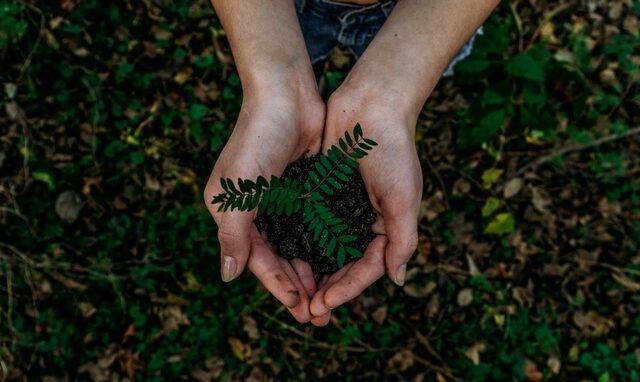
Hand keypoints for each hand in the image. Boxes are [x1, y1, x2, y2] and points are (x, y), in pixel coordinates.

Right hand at [204, 87, 330, 324]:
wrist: (286, 96)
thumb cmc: (256, 140)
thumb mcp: (237, 191)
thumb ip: (232, 235)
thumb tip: (228, 277)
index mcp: (234, 214)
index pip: (257, 260)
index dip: (278, 286)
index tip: (300, 308)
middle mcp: (256, 211)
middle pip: (279, 258)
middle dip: (298, 287)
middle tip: (319, 315)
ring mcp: (282, 201)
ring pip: (298, 246)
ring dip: (312, 271)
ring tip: (331, 297)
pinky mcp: (304, 189)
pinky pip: (314, 226)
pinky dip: (323, 245)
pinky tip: (338, 262)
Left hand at [309, 85, 421, 321]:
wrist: (372, 104)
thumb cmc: (393, 150)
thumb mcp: (404, 198)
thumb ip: (402, 240)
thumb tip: (397, 280)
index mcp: (386, 226)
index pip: (366, 268)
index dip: (347, 289)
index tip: (325, 303)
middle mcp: (362, 221)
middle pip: (343, 264)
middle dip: (327, 288)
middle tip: (307, 311)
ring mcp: (341, 207)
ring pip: (323, 248)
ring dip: (310, 272)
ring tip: (293, 294)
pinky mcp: (321, 191)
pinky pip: (308, 223)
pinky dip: (299, 241)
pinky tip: (283, 257)